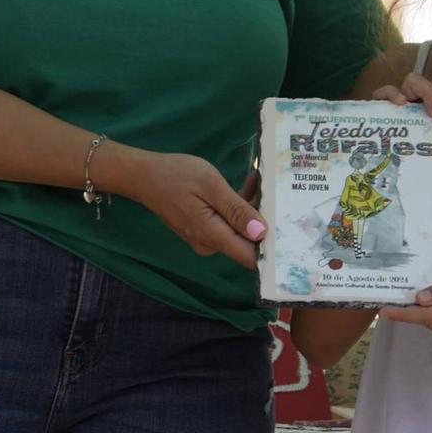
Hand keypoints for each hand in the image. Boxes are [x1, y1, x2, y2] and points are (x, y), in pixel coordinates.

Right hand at [111, 147, 265, 270]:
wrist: (144, 175)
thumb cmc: (176, 176)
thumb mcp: (210, 185)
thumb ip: (236, 210)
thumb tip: (261, 233)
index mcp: (213, 236)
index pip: (250, 257)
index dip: (271, 245)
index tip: (288, 224)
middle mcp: (210, 244)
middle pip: (248, 241)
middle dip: (264, 218)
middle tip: (275, 190)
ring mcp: (205, 238)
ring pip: (240, 230)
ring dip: (252, 208)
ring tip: (260, 180)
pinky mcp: (203, 229)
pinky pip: (229, 224)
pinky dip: (239, 207)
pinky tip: (247, 184)